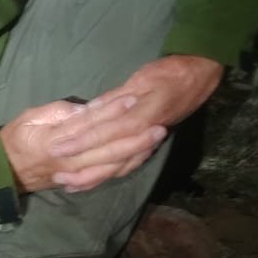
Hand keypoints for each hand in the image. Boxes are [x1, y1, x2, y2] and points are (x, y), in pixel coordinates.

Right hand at [0, 97, 162, 194]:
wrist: (2, 170)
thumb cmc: (16, 137)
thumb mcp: (32, 117)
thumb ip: (59, 113)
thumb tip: (85, 110)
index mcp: (57, 140)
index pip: (90, 124)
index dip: (112, 112)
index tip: (133, 99)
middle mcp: (70, 160)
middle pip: (108, 149)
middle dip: (135, 138)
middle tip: (159, 126)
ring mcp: (75, 174)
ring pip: (111, 165)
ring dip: (135, 154)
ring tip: (155, 141)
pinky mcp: (78, 181)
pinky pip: (105, 177)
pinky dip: (124, 168)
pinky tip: (139, 158)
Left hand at [45, 55, 224, 193]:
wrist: (200, 76)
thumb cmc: (169, 72)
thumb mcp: (141, 78)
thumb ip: (115, 98)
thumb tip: (89, 111)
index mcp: (141, 117)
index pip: (105, 133)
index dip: (80, 141)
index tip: (58, 147)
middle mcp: (144, 136)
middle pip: (110, 159)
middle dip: (82, 169)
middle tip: (57, 177)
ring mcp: (149, 144)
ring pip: (119, 168)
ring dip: (94, 178)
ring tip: (69, 185)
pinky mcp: (150, 146)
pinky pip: (128, 166)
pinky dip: (110, 176)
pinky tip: (94, 180)